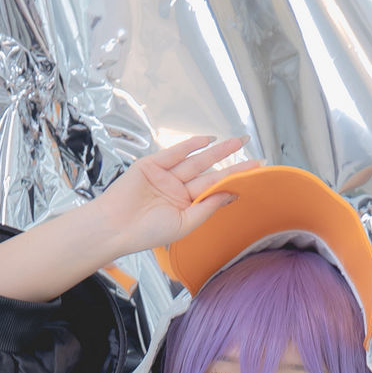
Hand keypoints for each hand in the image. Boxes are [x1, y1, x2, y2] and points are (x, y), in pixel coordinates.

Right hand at [0, 129, 247, 301]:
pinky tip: (207, 140)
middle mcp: (178, 189)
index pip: (215, 190)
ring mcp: (166, 175)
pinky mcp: (151, 165)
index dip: (235, 180)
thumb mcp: (184, 223)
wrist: (116, 227)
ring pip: (196, 161)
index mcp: (186, 205)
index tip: (256, 173)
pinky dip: (190, 145)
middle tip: (253, 153)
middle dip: (231, 162)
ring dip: (216, 151)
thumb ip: (207, 206)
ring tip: (237, 142)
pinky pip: (175, 153)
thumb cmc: (146, 232)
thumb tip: (233, 193)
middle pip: (210, 172)